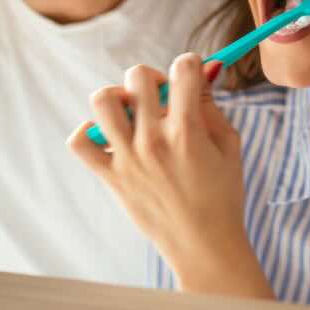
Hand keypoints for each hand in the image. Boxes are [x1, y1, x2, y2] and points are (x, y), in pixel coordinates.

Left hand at [68, 54, 272, 298]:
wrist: (204, 246)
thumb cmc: (222, 196)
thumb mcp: (229, 145)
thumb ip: (212, 105)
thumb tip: (201, 71)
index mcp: (186, 130)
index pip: (182, 68)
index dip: (190, 64)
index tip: (191, 74)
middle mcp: (152, 139)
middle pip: (138, 76)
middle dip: (154, 78)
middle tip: (162, 98)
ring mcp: (127, 158)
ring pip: (103, 100)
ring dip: (118, 97)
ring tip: (133, 113)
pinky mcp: (111, 177)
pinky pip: (80, 142)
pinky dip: (89, 131)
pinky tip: (109, 135)